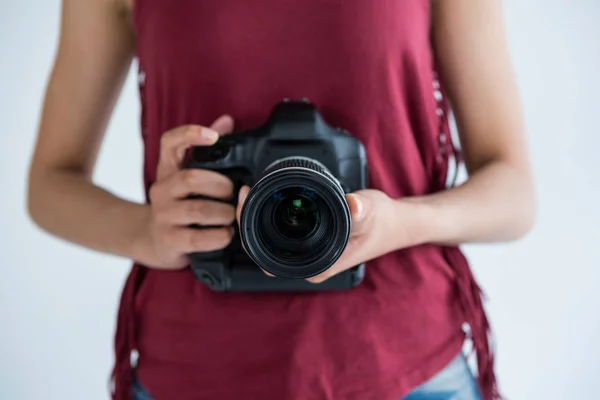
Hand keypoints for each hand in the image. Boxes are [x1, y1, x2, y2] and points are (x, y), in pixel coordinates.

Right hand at [133, 115, 236, 268]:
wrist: (152, 240)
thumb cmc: (178, 204)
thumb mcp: (186, 176)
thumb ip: (206, 149)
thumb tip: (226, 120)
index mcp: (168, 170)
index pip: (170, 143)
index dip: (190, 134)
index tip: (213, 136)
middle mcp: (162, 190)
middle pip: (192, 178)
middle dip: (221, 186)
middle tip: (233, 194)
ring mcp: (163, 216)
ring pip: (198, 210)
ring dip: (224, 213)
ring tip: (231, 216)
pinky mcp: (169, 240)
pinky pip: (198, 238)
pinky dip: (219, 236)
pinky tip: (225, 234)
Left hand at [236, 187, 405, 281]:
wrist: (397, 224)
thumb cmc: (384, 222)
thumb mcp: (372, 212)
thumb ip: (361, 211)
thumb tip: (353, 206)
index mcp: (317, 265)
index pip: (270, 254)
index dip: (252, 229)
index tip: (248, 202)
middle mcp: (309, 264)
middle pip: (264, 246)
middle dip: (249, 218)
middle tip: (246, 190)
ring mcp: (308, 254)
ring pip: (270, 239)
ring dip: (256, 216)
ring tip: (251, 191)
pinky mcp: (309, 242)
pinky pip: (280, 232)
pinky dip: (269, 215)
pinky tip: (264, 199)